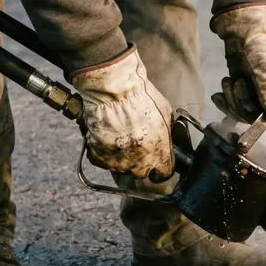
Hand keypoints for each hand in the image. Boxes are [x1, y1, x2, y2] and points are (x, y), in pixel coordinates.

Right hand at [69, 44, 174, 180]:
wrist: (114, 91)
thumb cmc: (141, 98)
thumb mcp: (165, 116)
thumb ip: (166, 135)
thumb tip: (166, 140)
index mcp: (159, 155)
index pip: (163, 174)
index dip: (160, 169)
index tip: (157, 164)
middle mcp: (139, 163)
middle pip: (141, 173)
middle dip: (139, 161)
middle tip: (135, 143)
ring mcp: (118, 161)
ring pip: (120, 167)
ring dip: (119, 156)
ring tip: (118, 136)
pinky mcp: (99, 155)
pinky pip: (100, 160)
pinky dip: (101, 151)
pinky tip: (104, 138)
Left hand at [211, 4, 265, 127]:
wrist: (246, 32)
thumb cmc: (261, 48)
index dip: (262, 118)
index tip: (248, 105)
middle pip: (257, 119)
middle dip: (241, 106)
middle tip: (236, 85)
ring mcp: (259, 97)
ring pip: (243, 114)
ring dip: (232, 101)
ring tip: (228, 81)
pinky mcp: (245, 94)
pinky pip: (234, 108)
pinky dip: (224, 103)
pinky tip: (218, 95)